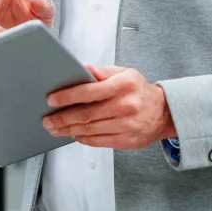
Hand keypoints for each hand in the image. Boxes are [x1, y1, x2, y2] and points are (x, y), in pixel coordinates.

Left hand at [43, 65, 175, 149]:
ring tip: (55, 128)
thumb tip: (82, 69)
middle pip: (86, 114)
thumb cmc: (139, 91)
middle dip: (62, 118)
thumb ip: (102, 72)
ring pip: (90, 129)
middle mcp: (125, 106)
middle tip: (48, 119)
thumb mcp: (124, 73)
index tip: (52, 99)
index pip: (89, 91)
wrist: (163, 113)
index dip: (67, 96)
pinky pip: (98, 141)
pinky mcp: (126, 140)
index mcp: (123, 86)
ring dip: (68, 130)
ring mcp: (126, 125)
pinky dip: (83, 138)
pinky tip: (74, 134)